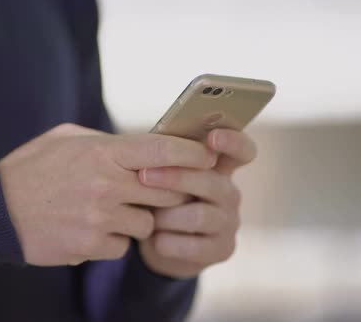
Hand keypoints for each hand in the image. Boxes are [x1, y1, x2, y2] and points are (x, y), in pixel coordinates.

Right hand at [0, 123, 216, 266]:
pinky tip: (90, 230)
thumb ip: (104, 140)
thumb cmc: (31, 169)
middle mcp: (106, 184)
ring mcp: (100, 217)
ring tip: (107, 212)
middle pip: (167, 191)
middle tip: (156, 192)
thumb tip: (138, 147)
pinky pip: (123, 247)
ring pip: (147, 223)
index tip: (208, 156)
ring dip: (136, 220)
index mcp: (101, 151)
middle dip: (169, 193)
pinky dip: (114, 241)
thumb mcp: (64, 138)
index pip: (163, 149)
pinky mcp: (90, 245)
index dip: (191, 152)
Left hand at [137, 129, 257, 277]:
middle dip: (175, 178)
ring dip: (167, 216)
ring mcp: (229, 223)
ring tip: (149, 217)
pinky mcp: (222, 250)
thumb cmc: (160, 197)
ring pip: (199, 215)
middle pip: (211, 182)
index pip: (242, 151)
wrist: (160, 243)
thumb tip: (154, 141)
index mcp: (219, 168)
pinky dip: (167, 242)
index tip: (213, 136)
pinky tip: (155, 239)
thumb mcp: (163, 174)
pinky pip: (192, 246)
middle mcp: (230, 193)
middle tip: (144, 175)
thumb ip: (167, 158)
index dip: (233, 142)